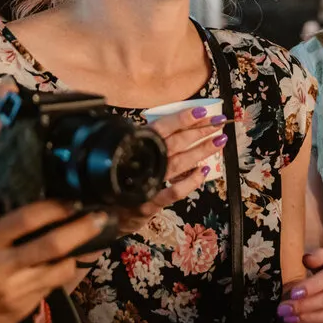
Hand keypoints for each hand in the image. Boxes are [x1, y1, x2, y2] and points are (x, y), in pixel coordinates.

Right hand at [114, 106, 234, 232]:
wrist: (102, 211)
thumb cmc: (121, 177)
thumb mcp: (130, 154)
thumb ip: (148, 142)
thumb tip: (178, 125)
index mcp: (135, 146)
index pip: (161, 128)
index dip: (182, 119)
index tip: (203, 111)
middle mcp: (140, 161)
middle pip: (175, 143)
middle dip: (200, 132)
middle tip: (219, 123)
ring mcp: (145, 182)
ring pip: (178, 163)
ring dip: (201, 151)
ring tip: (219, 140)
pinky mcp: (148, 202)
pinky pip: (173, 192)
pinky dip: (190, 182)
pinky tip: (204, 172)